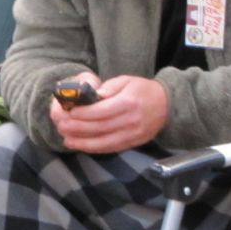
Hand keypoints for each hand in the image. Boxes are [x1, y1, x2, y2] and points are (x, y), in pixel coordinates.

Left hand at [50, 72, 168, 154]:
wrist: (167, 105)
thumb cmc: (143, 90)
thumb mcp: (126, 81)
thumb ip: (108, 88)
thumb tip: (91, 97)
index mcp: (128, 103)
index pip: (103, 111)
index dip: (85, 114)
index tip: (70, 113)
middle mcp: (131, 121)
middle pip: (101, 128)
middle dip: (79, 128)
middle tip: (62, 127)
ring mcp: (133, 135)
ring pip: (104, 142)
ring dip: (83, 142)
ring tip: (67, 139)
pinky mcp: (133, 143)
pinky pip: (111, 148)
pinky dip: (95, 148)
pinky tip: (82, 145)